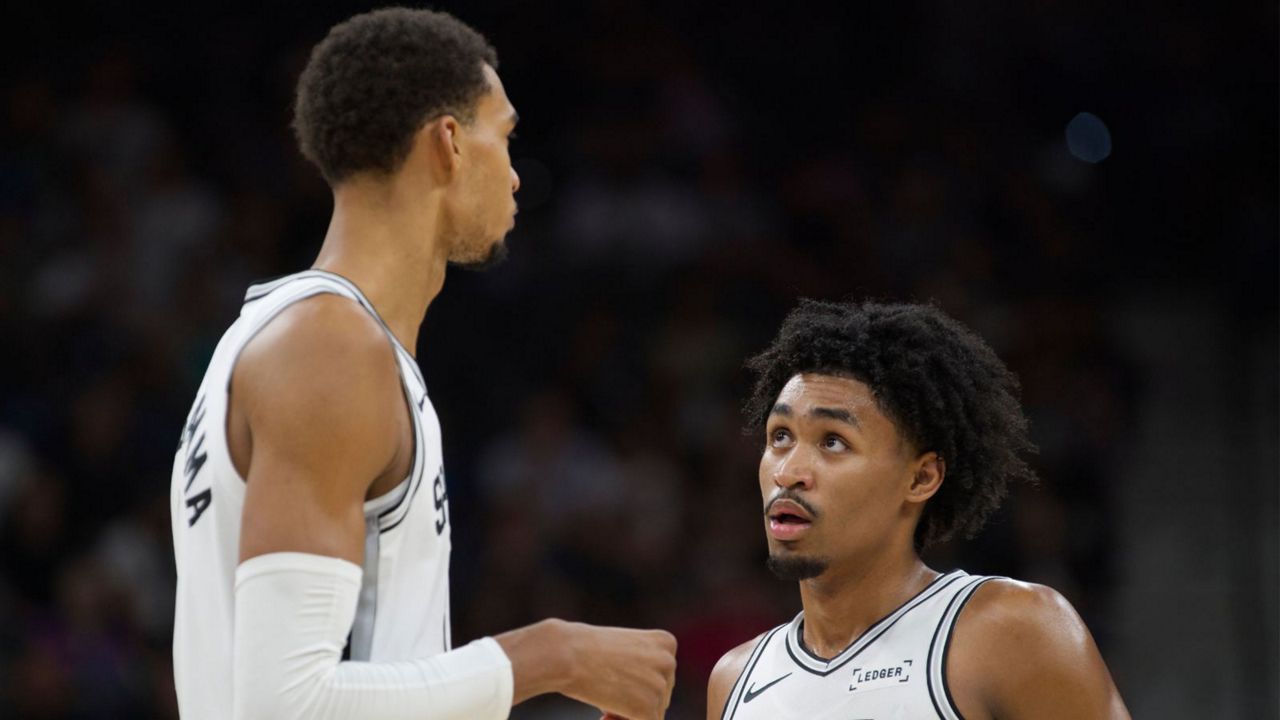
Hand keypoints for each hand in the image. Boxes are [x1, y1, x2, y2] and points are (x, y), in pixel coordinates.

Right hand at [561, 622, 676, 719]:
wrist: (565, 653)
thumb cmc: (584, 649)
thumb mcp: (624, 650)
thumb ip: (642, 669)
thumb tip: (650, 704)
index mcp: (666, 643)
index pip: (662, 676)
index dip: (640, 685)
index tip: (616, 680)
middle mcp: (669, 662)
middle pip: (660, 696)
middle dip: (635, 701)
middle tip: (606, 696)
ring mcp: (660, 685)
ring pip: (652, 713)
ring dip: (627, 714)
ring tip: (603, 705)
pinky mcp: (648, 709)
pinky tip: (603, 717)